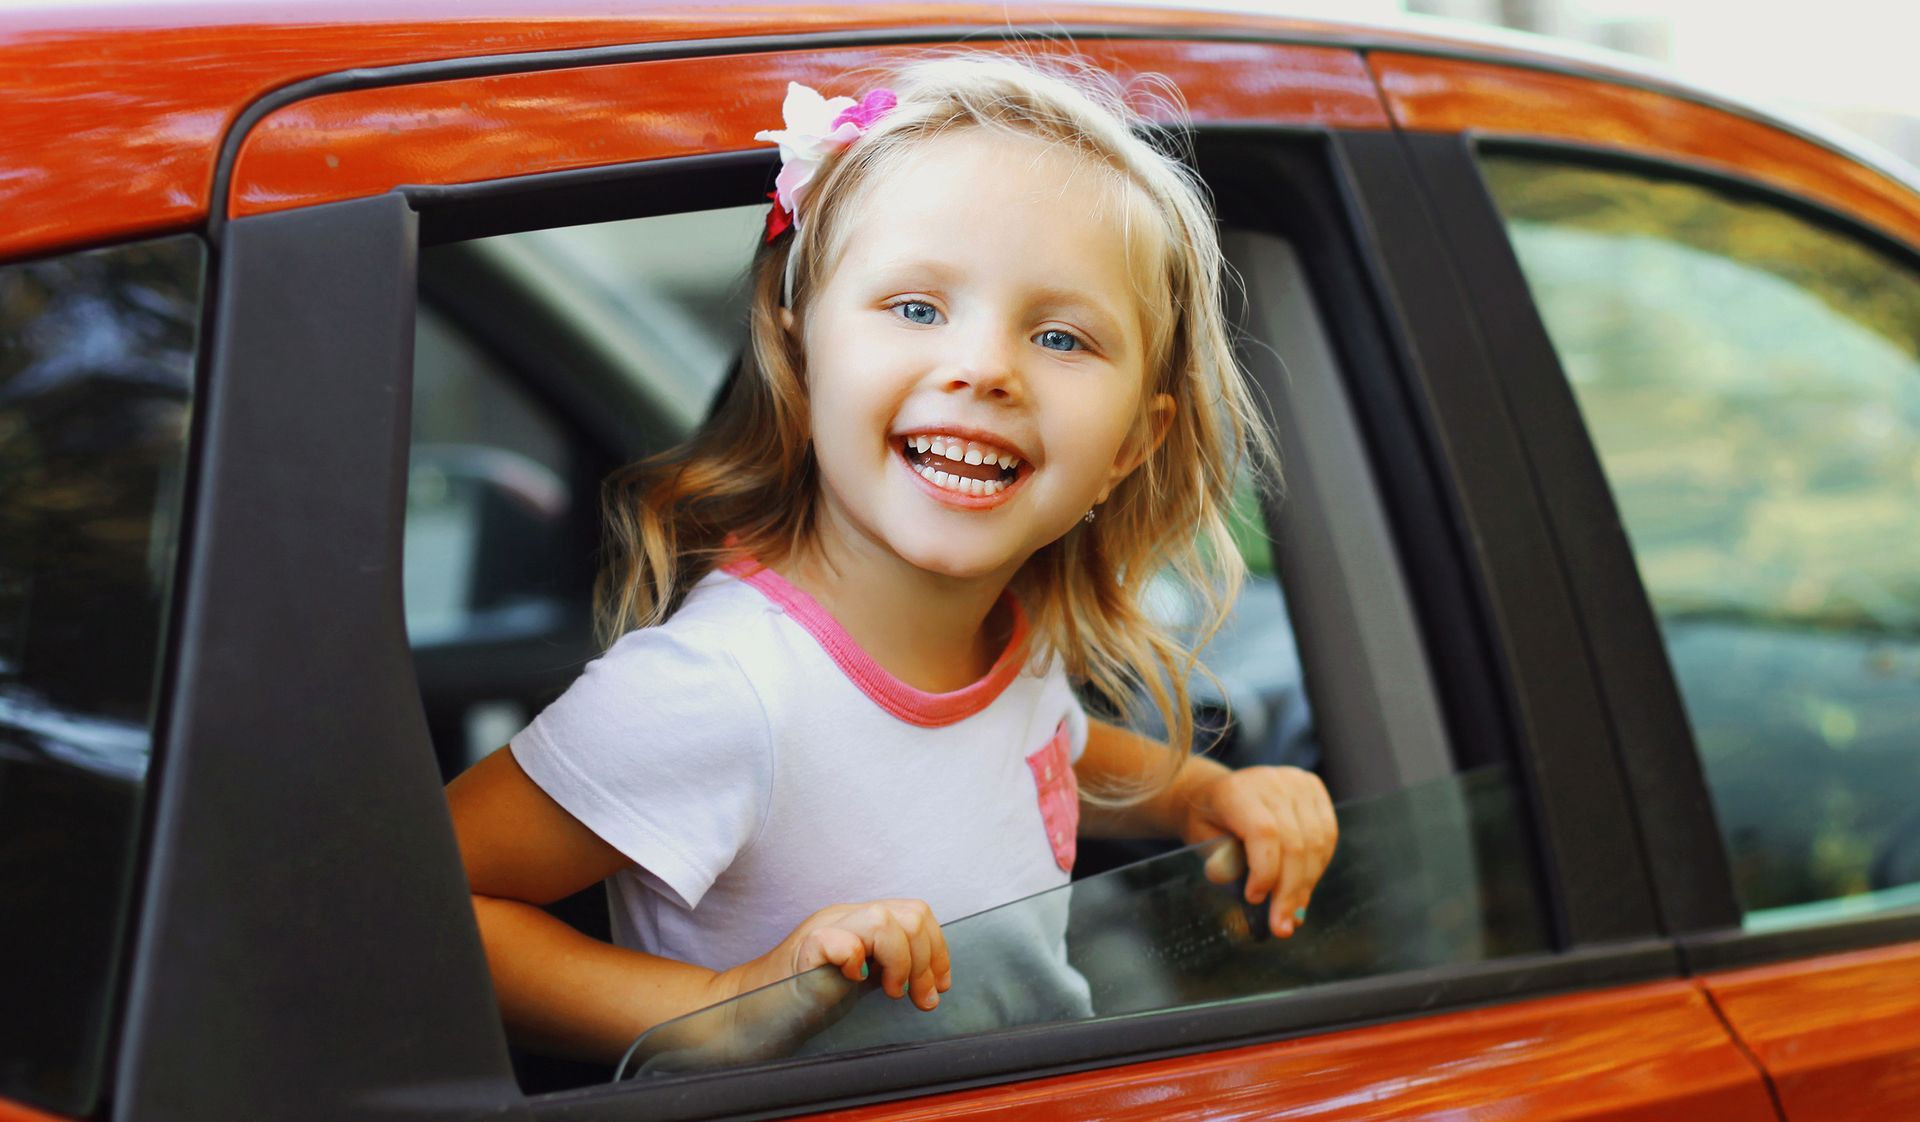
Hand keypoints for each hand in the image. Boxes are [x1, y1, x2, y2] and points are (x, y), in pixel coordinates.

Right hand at [734, 898, 952, 1010]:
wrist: (747, 1015)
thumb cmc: (799, 1001)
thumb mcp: (856, 979)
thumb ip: (888, 967)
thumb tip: (932, 977)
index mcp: (860, 922)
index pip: (916, 915)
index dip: (938, 952)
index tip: (937, 987)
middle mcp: (845, 918)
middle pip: (911, 914)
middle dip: (927, 961)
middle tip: (916, 998)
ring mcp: (824, 930)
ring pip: (885, 920)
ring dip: (901, 963)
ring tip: (889, 991)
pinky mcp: (805, 950)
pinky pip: (842, 939)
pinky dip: (857, 960)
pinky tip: (853, 981)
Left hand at [1180, 766, 1336, 937]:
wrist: (1211, 793)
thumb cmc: (1206, 822)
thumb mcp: (1201, 842)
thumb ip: (1223, 862)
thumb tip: (1255, 896)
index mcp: (1237, 790)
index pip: (1264, 832)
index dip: (1266, 871)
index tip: (1255, 899)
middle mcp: (1271, 780)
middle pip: (1295, 842)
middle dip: (1289, 892)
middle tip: (1281, 926)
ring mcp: (1296, 782)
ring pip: (1316, 843)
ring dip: (1306, 885)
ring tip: (1292, 915)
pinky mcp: (1314, 789)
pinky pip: (1327, 835)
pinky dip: (1317, 868)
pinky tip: (1302, 889)